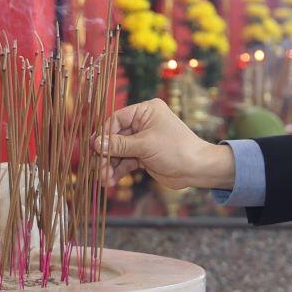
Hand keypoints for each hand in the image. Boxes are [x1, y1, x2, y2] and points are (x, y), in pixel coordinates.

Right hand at [96, 99, 235, 192]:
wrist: (196, 169)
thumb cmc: (176, 149)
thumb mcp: (145, 145)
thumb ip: (119, 145)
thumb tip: (95, 144)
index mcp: (146, 111)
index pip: (117, 119)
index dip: (104, 134)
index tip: (94, 148)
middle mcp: (144, 123)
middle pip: (115, 137)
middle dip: (106, 154)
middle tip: (98, 168)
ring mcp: (143, 140)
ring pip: (119, 151)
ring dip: (110, 165)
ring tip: (104, 179)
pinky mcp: (144, 155)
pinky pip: (126, 161)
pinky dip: (118, 170)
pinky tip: (111, 181)